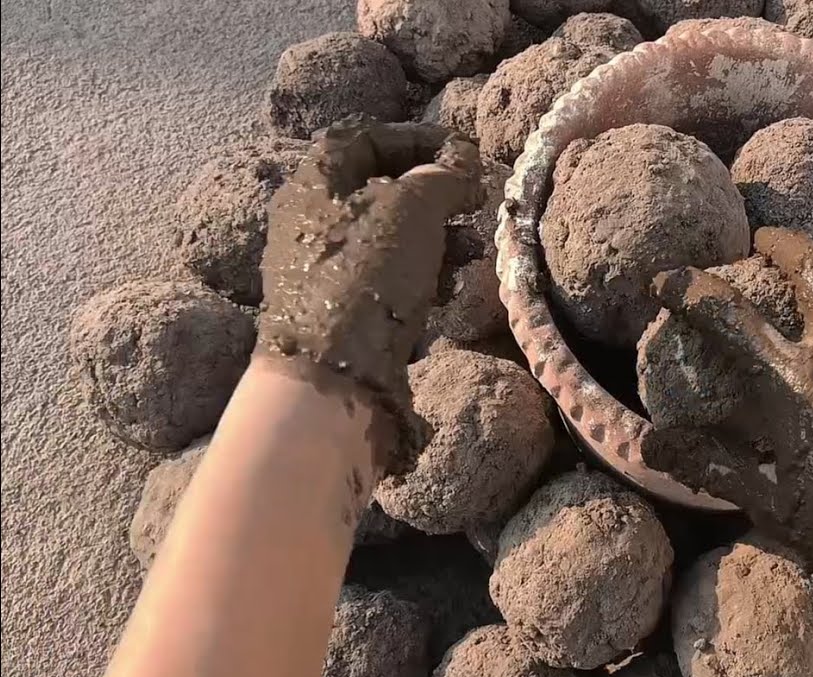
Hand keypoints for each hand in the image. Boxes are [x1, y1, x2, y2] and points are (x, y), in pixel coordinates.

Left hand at [257, 117, 481, 472]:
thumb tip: (460, 167)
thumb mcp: (412, 209)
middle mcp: (311, 223)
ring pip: (390, 237)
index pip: (361, 140)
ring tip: (474, 248)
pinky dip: (423, 274)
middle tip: (472, 201)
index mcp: (313, 185)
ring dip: (437, 236)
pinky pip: (388, 278)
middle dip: (433, 193)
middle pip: (379, 191)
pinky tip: (451, 287)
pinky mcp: (342, 313)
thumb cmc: (367, 275)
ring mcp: (324, 271)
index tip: (459, 150)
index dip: (413, 137)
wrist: (334, 374)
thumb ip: (441, 177)